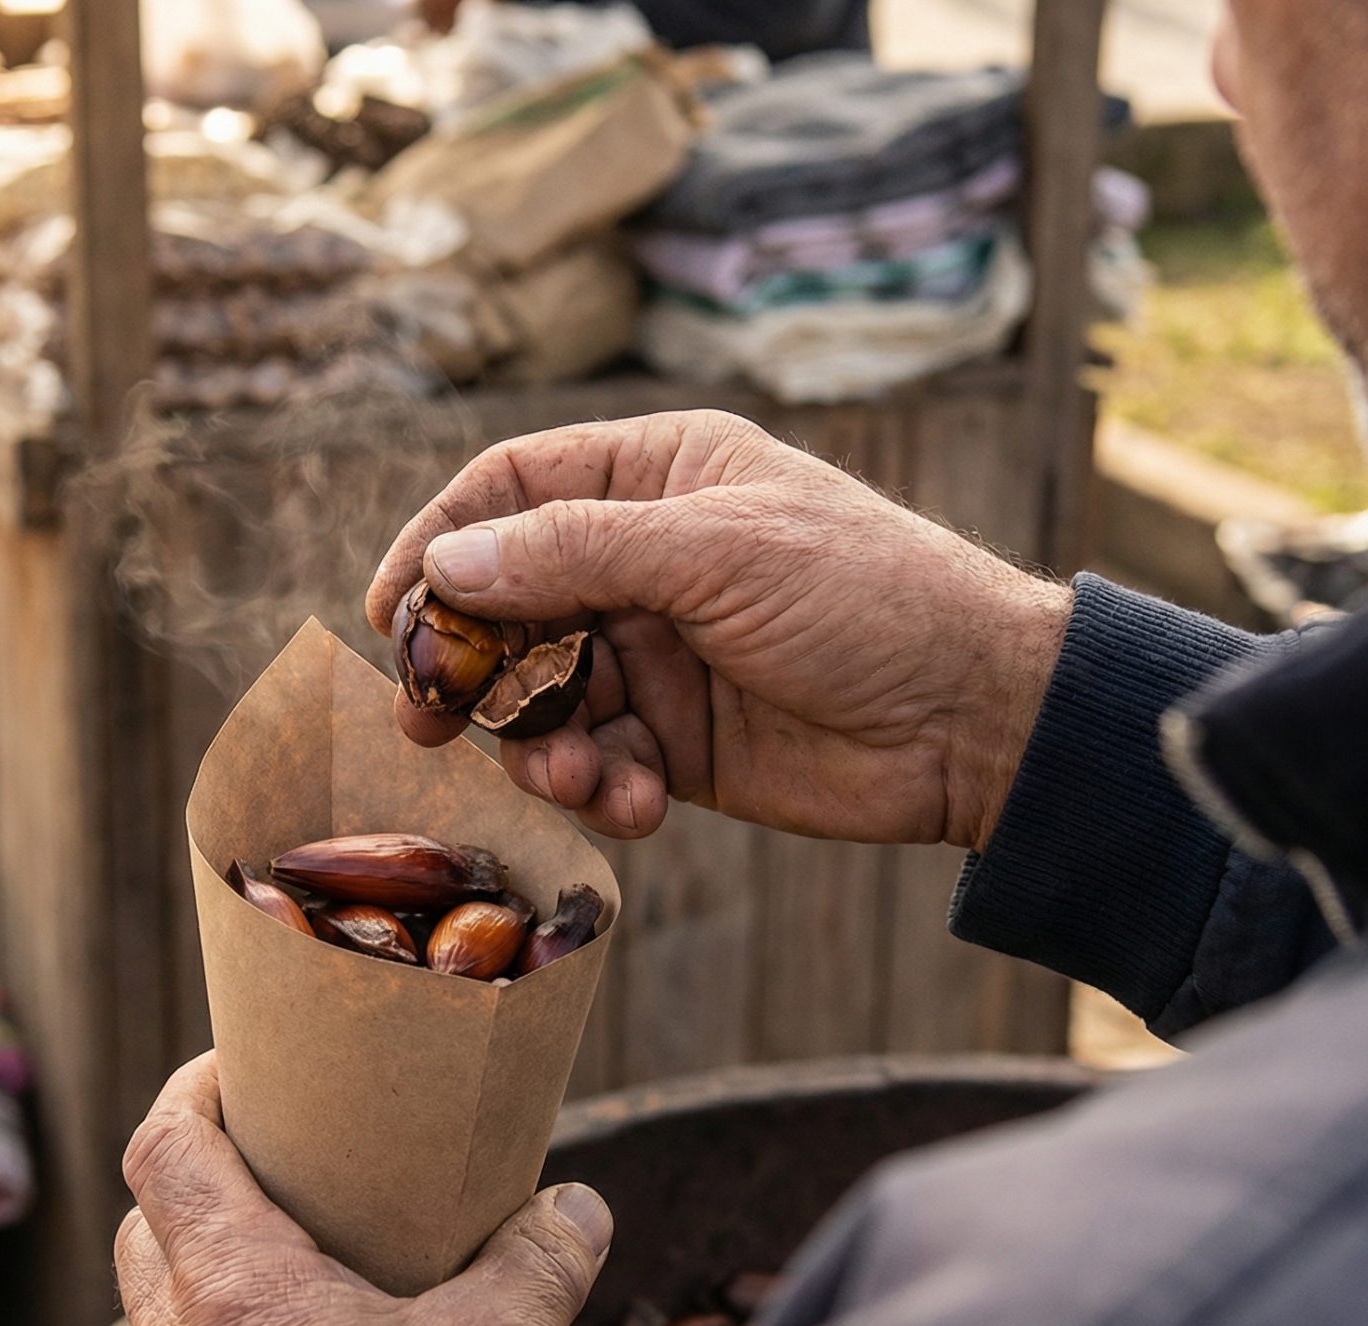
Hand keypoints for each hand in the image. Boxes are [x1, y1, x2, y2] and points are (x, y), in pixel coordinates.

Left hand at [118, 1054, 614, 1325]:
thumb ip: (533, 1268)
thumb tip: (577, 1210)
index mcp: (231, 1288)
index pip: (163, 1146)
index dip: (195, 1088)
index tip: (248, 1063)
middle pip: (150, 1220)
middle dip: (206, 1174)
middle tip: (284, 1154)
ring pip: (166, 1306)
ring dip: (218, 1263)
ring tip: (309, 1251)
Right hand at [366, 411, 1071, 848]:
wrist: (975, 720)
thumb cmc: (867, 599)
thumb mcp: (717, 553)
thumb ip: (575, 553)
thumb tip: (448, 561)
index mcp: (659, 476)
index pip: (511, 489)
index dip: (440, 541)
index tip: (392, 613)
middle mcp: (645, 558)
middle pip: (507, 602)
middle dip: (471, 664)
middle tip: (429, 720)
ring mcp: (657, 653)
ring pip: (541, 696)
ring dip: (538, 744)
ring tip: (571, 778)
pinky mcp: (675, 741)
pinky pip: (593, 762)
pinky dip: (595, 789)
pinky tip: (634, 808)